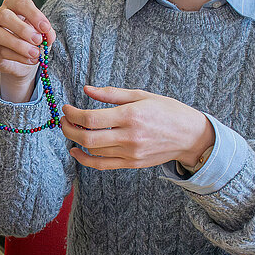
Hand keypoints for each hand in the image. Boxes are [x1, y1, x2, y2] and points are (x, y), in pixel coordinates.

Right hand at [0, 0, 55, 102]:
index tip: (45, 27)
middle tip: (38, 40)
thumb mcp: (41, 32)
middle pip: (5, 16)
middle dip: (23, 29)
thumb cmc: (29, 38)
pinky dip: (19, 57)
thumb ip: (46, 32)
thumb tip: (48, 35)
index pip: (21, 3)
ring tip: (35, 53)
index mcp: (12, 5)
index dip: (34, 15)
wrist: (21, 57)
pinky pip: (2, 51)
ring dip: (19, 45)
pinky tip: (30, 59)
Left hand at [60, 85, 214, 169]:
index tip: (66, 108)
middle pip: (87, 137)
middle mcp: (130, 136)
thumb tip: (87, 89)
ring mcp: (131, 153)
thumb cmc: (167, 111)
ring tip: (71, 129)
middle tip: (63, 120)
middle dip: (68, 128)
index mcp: (131, 116)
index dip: (72, 114)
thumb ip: (111, 94)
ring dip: (76, 140)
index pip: (91, 118)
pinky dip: (85, 159)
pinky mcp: (132, 164)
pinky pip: (102, 165)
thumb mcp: (141, 95)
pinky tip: (76, 151)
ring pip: (93, 151)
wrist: (191, 136)